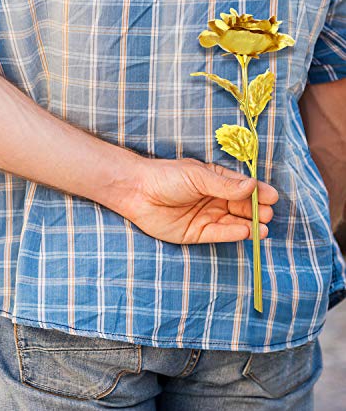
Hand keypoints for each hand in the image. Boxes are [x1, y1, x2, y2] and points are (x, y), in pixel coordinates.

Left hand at [125, 158, 278, 243]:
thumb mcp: (197, 176)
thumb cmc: (166, 177)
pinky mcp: (195, 233)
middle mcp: (212, 198)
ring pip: (233, 222)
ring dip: (249, 225)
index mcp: (214, 180)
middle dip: (256, 210)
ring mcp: (205, 216)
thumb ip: (224, 184)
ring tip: (264, 227)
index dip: (257, 191)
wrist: (137, 192)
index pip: (241, 187)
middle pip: (240, 206)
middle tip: (268, 213)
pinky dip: (232, 234)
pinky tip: (246, 232)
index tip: (273, 196)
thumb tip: (252, 186)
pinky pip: (218, 234)